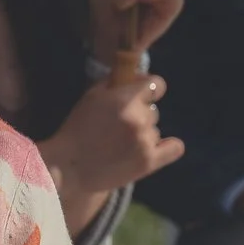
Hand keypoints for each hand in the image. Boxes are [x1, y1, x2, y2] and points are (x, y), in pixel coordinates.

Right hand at [40, 74, 182, 200]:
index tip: (140, 96)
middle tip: (118, 127)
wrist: (69, 167)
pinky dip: (166, 147)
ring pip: (155, 129)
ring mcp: (145, 141)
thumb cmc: (76, 129)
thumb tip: (138, 77)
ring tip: (121, 144)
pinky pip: (174, 148)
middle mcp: (139, 119)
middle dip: (139, 114)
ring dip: (143, 133)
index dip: (148, 89)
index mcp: (124, 100)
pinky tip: (152, 148)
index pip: (157, 84)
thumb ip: (115, 82)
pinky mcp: (148, 162)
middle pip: (153, 110)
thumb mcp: (91, 96)